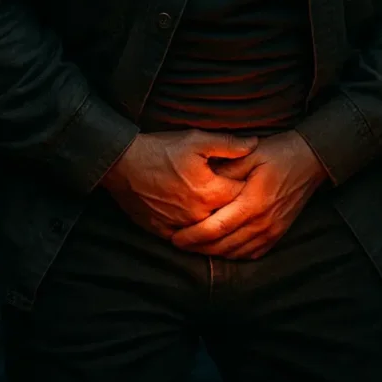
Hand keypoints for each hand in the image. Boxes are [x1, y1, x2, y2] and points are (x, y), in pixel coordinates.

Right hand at [100, 129, 257, 240]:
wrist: (122, 165)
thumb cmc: (160, 149)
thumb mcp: (196, 139)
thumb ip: (228, 144)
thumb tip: (255, 144)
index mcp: (210, 192)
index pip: (243, 196)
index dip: (253, 189)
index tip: (258, 182)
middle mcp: (199, 215)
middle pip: (229, 219)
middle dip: (240, 212)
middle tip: (250, 203)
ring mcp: (181, 226)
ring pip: (210, 235)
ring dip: (221, 227)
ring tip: (232, 219)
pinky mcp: (165, 232)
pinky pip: (188, 242)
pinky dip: (199, 238)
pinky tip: (206, 232)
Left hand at [171, 130, 328, 259]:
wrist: (311, 160)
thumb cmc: (278, 153)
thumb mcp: (249, 154)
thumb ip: (226, 170)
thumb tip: (200, 182)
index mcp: (253, 203)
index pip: (216, 229)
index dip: (193, 236)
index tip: (174, 237)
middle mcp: (263, 223)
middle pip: (223, 246)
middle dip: (197, 248)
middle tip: (176, 243)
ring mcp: (272, 231)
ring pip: (236, 253)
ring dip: (213, 253)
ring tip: (193, 246)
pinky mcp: (278, 234)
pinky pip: (251, 253)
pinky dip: (233, 254)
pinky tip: (221, 248)